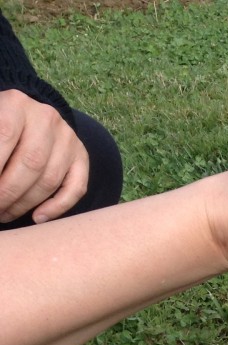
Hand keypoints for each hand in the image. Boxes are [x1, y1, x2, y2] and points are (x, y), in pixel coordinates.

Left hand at [0, 89, 88, 222]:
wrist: (25, 115)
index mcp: (16, 104)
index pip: (4, 137)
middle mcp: (47, 118)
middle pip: (31, 163)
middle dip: (8, 192)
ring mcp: (68, 138)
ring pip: (50, 179)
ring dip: (25, 203)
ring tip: (5, 214)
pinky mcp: (81, 156)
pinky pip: (76, 187)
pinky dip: (58, 207)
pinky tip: (38, 218)